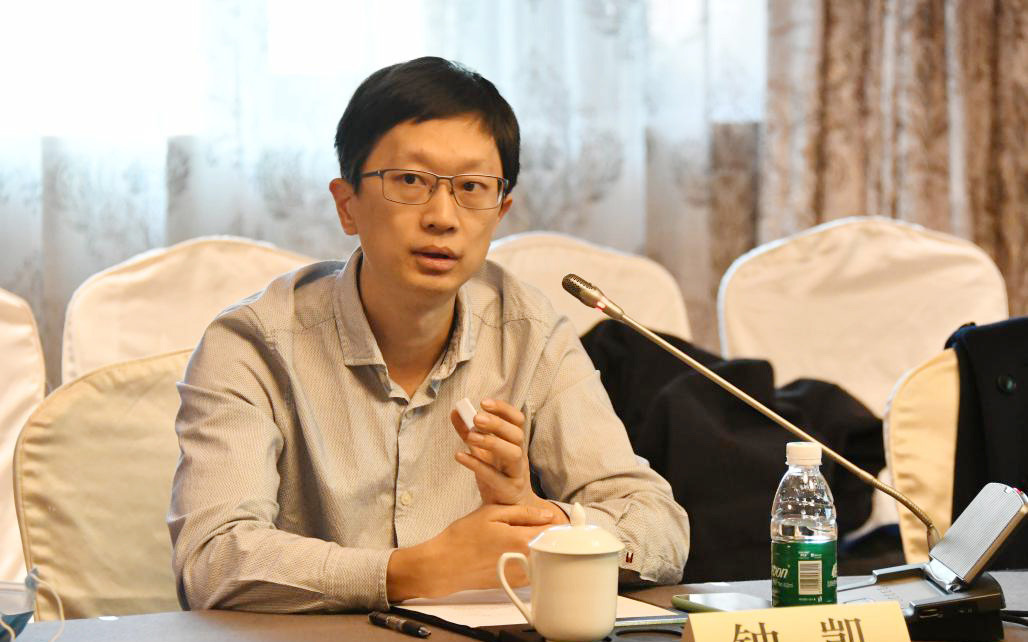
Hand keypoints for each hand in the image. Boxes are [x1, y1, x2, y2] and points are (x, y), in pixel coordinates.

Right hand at [387, 504, 553, 600]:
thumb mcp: (492, 513)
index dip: (564, 520)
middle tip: (545, 522)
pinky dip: (533, 557)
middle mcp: (527, 561)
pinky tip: (517, 548)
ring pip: (546, 557)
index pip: (557, 530)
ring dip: (544, 547)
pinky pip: (534, 567)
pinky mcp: (516, 584)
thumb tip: (549, 514)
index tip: (569, 515)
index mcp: (523, 540)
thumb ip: (524, 513)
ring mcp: (522, 576)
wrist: (444, 566)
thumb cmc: (464, 537)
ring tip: (529, 534)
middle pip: (554, 545)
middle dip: (554, 533)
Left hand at [451, 399, 536, 506]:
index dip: (503, 409)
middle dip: (497, 424)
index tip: (484, 402)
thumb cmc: (497, 475)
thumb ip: (469, 432)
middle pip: (516, 435)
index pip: (517, 420)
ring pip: (513, 454)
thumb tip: (455, 411)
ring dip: (492, 442)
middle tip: (476, 417)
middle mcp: (519, 456)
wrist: (509, 509)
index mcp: (515, 443)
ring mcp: (515, 473)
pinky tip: (460, 456)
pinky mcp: (507, 490)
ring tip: (470, 437)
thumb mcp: (483, 452)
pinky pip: (495, 477)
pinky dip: (477, 465)